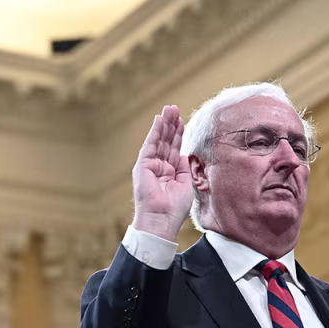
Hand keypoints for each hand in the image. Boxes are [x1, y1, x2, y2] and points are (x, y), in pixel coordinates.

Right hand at [131, 105, 192, 241]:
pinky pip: (151, 144)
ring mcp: (149, 165)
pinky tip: (160, 120)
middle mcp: (158, 167)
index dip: (178, 135)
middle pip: (166, 141)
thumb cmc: (174, 208)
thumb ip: (184, 167)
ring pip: (158, 140)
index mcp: (169, 173)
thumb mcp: (185, 183)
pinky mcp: (143, 165)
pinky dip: (155, 131)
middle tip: (175, 108)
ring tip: (170, 109)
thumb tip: (183, 153)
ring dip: (164, 124)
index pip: (173, 149)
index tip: (182, 121)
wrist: (162, 220)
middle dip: (171, 125)